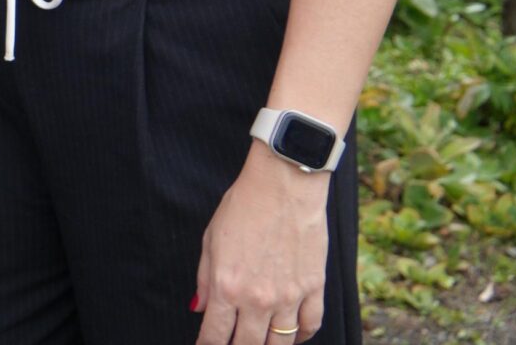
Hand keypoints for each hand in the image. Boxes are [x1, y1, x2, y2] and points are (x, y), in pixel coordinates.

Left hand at [193, 145, 328, 344]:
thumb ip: (204, 279)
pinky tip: (291, 336)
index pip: (215, 335)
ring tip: (260, 342)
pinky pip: (310, 326)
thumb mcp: (210, 240)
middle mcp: (258, 298)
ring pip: (280, 342)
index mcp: (227, 286)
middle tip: (233, 344)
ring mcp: (289, 296)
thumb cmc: (243, 207)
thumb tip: (200, 309)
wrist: (284, 185)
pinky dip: (301, 336)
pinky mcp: (314, 288)